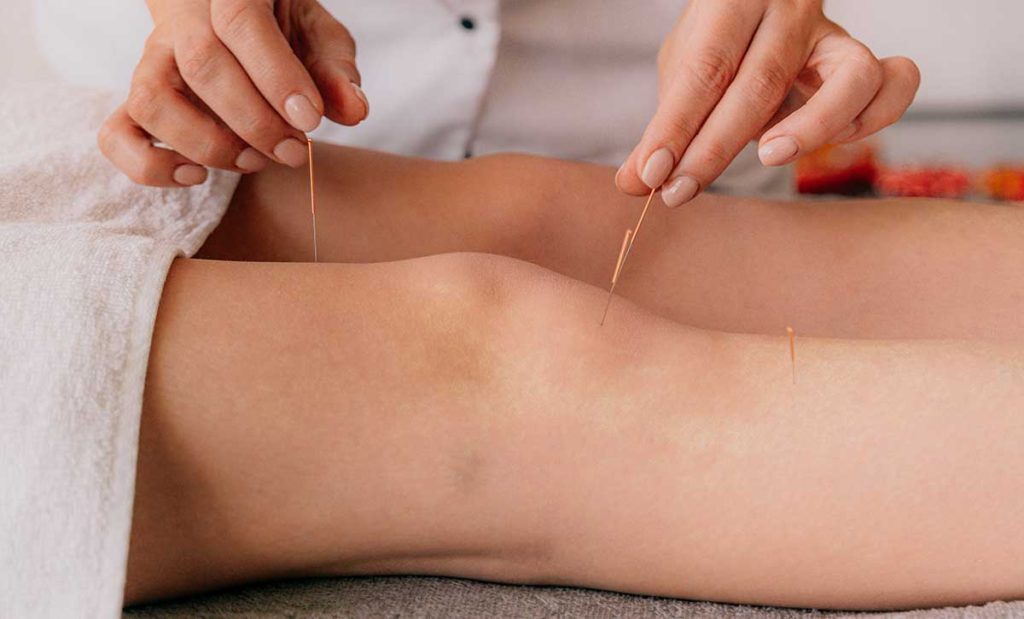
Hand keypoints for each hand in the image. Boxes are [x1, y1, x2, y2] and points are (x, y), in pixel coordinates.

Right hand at [99, 0, 368, 186]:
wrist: (233, 18)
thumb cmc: (284, 32)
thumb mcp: (320, 38)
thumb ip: (336, 71)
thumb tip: (354, 111)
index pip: (240, 21)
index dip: (275, 75)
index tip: (309, 119)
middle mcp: (183, 23)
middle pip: (201, 64)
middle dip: (254, 121)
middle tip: (296, 152)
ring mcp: (154, 60)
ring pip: (152, 99)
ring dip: (207, 143)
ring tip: (255, 162)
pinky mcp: (141, 99)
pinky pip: (116, 134)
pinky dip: (149, 164)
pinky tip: (196, 176)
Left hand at [616, 0, 919, 206]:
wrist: (759, 7)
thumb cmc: (718, 43)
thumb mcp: (680, 71)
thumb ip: (662, 125)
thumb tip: (632, 185)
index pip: (705, 68)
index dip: (675, 126)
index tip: (650, 174)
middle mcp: (790, 10)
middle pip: (761, 82)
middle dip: (714, 148)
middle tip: (679, 191)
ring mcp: (833, 35)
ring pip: (852, 77)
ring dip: (810, 129)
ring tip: (768, 157)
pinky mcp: (864, 61)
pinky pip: (894, 84)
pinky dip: (870, 119)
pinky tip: (829, 144)